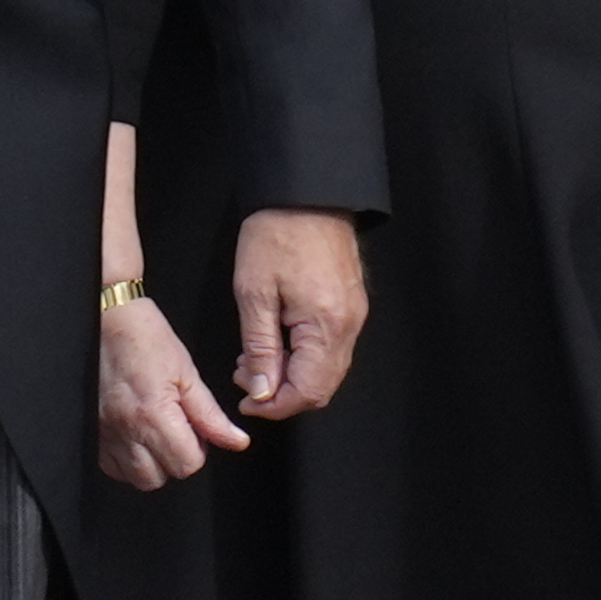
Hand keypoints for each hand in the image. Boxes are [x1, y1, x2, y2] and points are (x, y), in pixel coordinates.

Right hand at [95, 285, 250, 484]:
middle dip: (174, 460)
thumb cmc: (147, 339)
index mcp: (153, 413)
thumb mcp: (188, 374)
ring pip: (134, 477)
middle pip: (159, 478)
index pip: (187, 464)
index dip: (199, 451)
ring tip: (156, 436)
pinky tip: (136, 438)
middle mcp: (125, 427)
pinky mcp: (91, 430)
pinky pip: (110, 467)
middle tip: (177, 433)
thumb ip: (211, 415)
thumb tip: (236, 441)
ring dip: (150, 464)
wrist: (108, 319)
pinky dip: (126, 461)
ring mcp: (104, 432)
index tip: (196, 431)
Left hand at [228, 208, 365, 416]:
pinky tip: (275, 343)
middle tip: (246, 379)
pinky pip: (330, 349)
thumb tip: (262, 391)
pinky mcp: (350, 307)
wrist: (306, 194)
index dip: (275, 405)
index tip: (247, 401)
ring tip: (254, 360)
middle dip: (282, 393)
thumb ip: (260, 348)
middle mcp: (348, 326)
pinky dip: (303, 358)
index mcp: (326, 325)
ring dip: (291, 376)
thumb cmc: (276, 234)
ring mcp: (354, 317)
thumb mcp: (254, 294)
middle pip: (321, 387)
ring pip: (326, 371)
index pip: (307, 391)